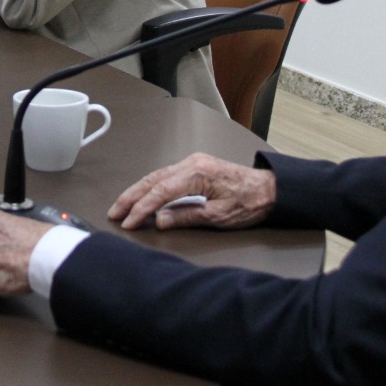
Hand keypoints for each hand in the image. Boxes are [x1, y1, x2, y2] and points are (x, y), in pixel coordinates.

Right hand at [108, 152, 276, 230]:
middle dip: (131, 197)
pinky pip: (166, 175)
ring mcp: (193, 163)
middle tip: (115, 213)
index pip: (160, 191)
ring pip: (157, 176)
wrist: (270, 189)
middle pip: (153, 180)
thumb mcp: (219, 216)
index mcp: (197, 173)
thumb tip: (160, 220)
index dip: (141, 208)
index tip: (129, 222)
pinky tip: (143, 196)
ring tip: (122, 206)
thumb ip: (187, 216)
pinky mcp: (195, 167)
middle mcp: (192, 163)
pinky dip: (150, 186)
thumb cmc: (250, 202)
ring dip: (138, 191)